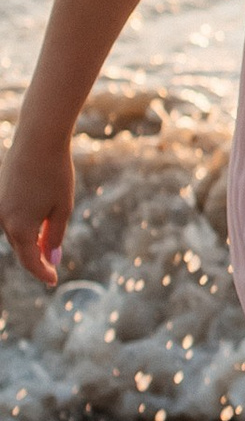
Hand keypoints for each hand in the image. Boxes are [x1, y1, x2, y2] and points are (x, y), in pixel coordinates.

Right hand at [0, 130, 75, 292]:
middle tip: (51, 268)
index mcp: (20, 228)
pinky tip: (39, 221)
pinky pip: (11, 216)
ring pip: (15, 232)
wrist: (38, 139)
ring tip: (46, 247)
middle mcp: (3, 220)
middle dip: (35, 259)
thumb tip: (50, 258)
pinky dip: (24, 224)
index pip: (30, 261)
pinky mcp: (1, 192)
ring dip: (30, 241)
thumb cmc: (55, 174)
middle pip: (20, 248)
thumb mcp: (62, 208)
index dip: (42, 273)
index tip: (54, 281)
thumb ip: (55, 236)